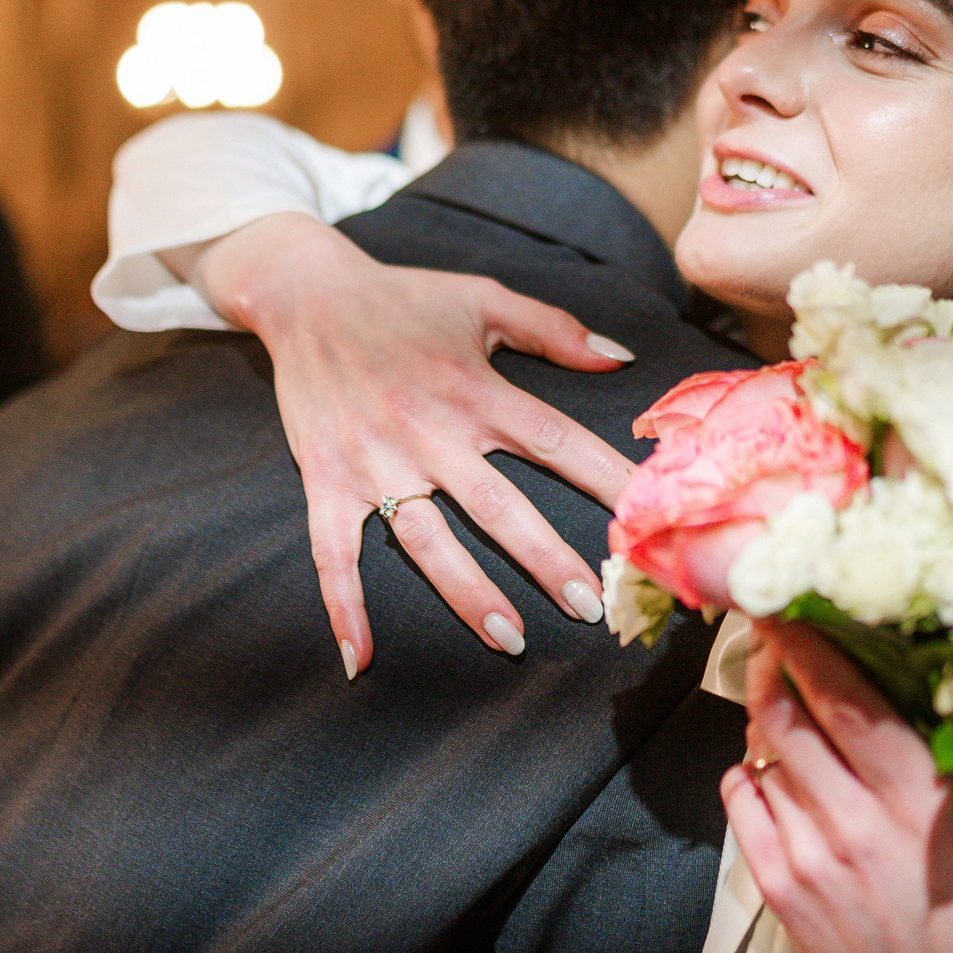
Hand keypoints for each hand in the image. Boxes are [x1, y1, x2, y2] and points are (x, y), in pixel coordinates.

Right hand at [192, 213, 637, 675]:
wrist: (305, 293)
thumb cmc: (405, 298)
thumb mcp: (485, 299)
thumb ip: (555, 329)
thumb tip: (621, 357)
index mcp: (475, 389)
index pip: (556, 441)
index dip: (606, 479)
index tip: (647, 519)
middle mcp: (428, 430)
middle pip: (498, 507)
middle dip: (545, 560)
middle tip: (589, 605)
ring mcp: (374, 460)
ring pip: (427, 542)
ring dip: (468, 594)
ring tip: (510, 639)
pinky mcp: (325, 478)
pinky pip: (331, 554)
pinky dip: (342, 608)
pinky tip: (358, 659)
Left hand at [721, 623, 952, 952]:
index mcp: (922, 804)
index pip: (850, 700)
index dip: (812, 643)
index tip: (794, 604)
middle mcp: (856, 825)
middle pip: (789, 713)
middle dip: (775, 660)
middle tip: (776, 628)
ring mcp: (808, 857)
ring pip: (762, 752)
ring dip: (767, 714)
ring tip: (783, 692)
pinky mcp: (779, 887)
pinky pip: (740, 799)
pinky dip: (750, 770)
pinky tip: (774, 763)